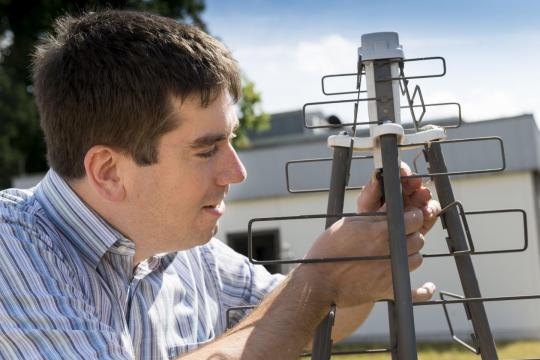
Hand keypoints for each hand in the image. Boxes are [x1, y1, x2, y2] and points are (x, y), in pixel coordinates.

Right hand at [301, 162, 440, 307]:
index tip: (409, 215)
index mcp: (381, 232)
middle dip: (411, 233)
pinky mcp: (389, 291)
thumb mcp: (348, 224)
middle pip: (418, 239)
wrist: (318, 283)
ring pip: (417, 260)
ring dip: (410, 254)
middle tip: (398, 233)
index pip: (415, 218)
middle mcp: (392, 252)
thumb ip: (373, 217)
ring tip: (397, 252)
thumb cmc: (328, 249)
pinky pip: (416, 293)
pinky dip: (424, 291)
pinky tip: (428, 287)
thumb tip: (390, 209)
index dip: (413, 215)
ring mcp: (392, 273)